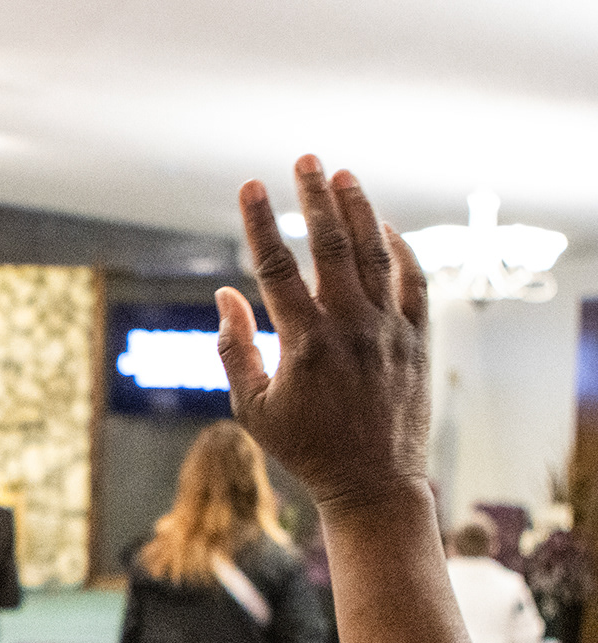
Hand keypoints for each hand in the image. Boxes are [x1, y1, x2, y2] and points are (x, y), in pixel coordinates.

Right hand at [216, 156, 428, 517]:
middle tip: (306, 160)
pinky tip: (383, 227)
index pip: (276, 268)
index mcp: (303, 344)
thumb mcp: (252, 408)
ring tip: (344, 176)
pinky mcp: (416, 338)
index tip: (250, 186)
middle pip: (330, 245)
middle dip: (316, 197)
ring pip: (374, 253)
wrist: (374, 482)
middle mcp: (350, 327)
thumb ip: (234, 349)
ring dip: (359, 210)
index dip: (260, 222)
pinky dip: (399, 249)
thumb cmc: (306, 449)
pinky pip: (412, 280)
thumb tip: (225, 295)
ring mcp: (388, 330)